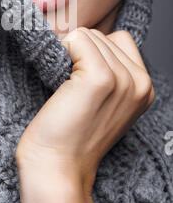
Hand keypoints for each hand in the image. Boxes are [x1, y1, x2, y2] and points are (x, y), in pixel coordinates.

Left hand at [15, 27, 154, 193]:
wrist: (57, 168)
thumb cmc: (71, 135)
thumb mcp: (104, 103)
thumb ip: (109, 71)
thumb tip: (83, 37)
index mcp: (144, 87)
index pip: (118, 39)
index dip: (93, 54)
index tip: (81, 84)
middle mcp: (140, 82)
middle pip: (101, 35)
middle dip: (79, 54)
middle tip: (72, 91)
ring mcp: (123, 79)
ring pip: (88, 35)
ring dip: (69, 55)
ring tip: (68, 91)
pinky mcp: (101, 78)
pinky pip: (77, 39)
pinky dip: (62, 52)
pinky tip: (61, 83)